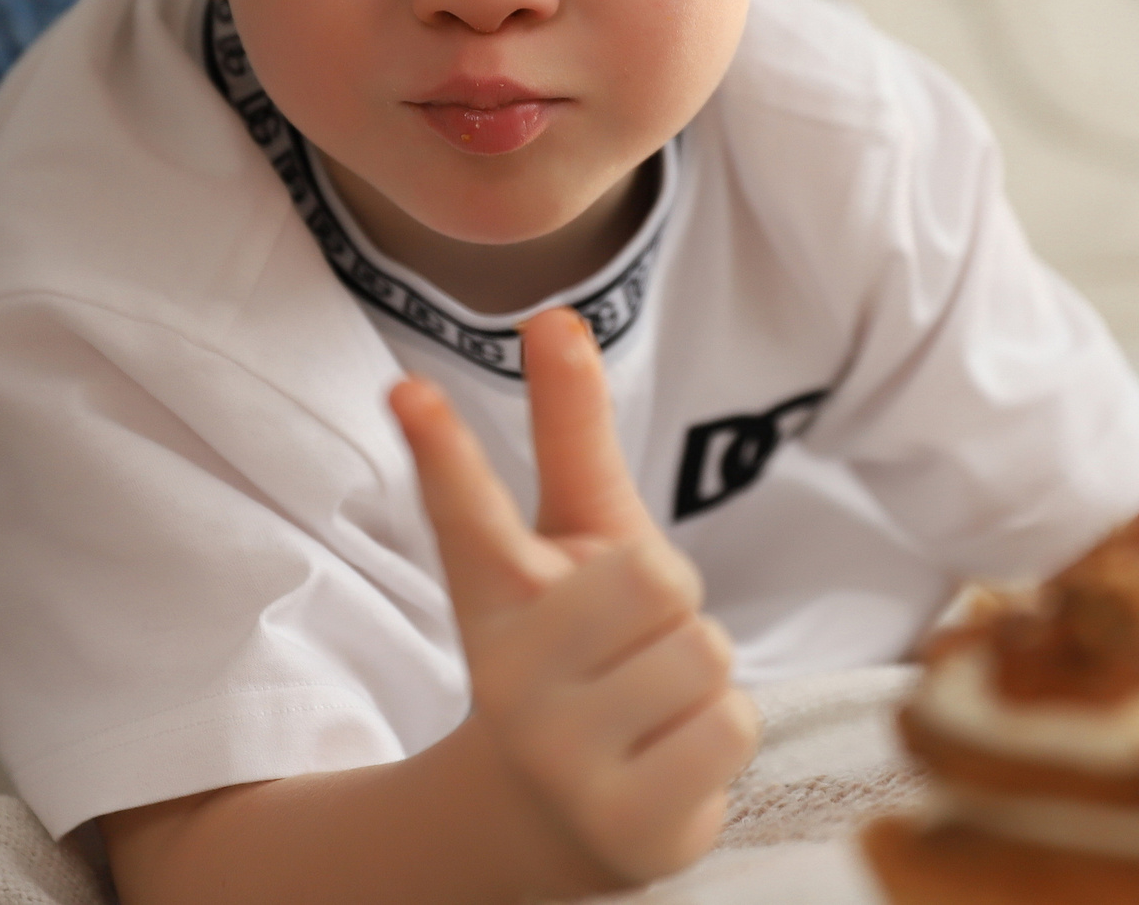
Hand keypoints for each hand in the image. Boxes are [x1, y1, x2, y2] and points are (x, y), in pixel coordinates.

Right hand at [390, 309, 758, 885]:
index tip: (408, 388)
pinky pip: (731, 724)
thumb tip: (554, 311)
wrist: (556, 814)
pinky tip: (669, 757)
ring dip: (699, 674)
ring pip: (704, 654)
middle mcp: (512, 681)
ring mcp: (562, 761)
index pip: (469, 513)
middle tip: (633, 644)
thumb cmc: (581, 649)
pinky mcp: (626, 827)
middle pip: (657, 579)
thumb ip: (569, 431)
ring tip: (651, 706)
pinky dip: (720, 736)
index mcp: (497, 598)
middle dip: (670, 604)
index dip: (442, 449)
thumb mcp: (577, 539)